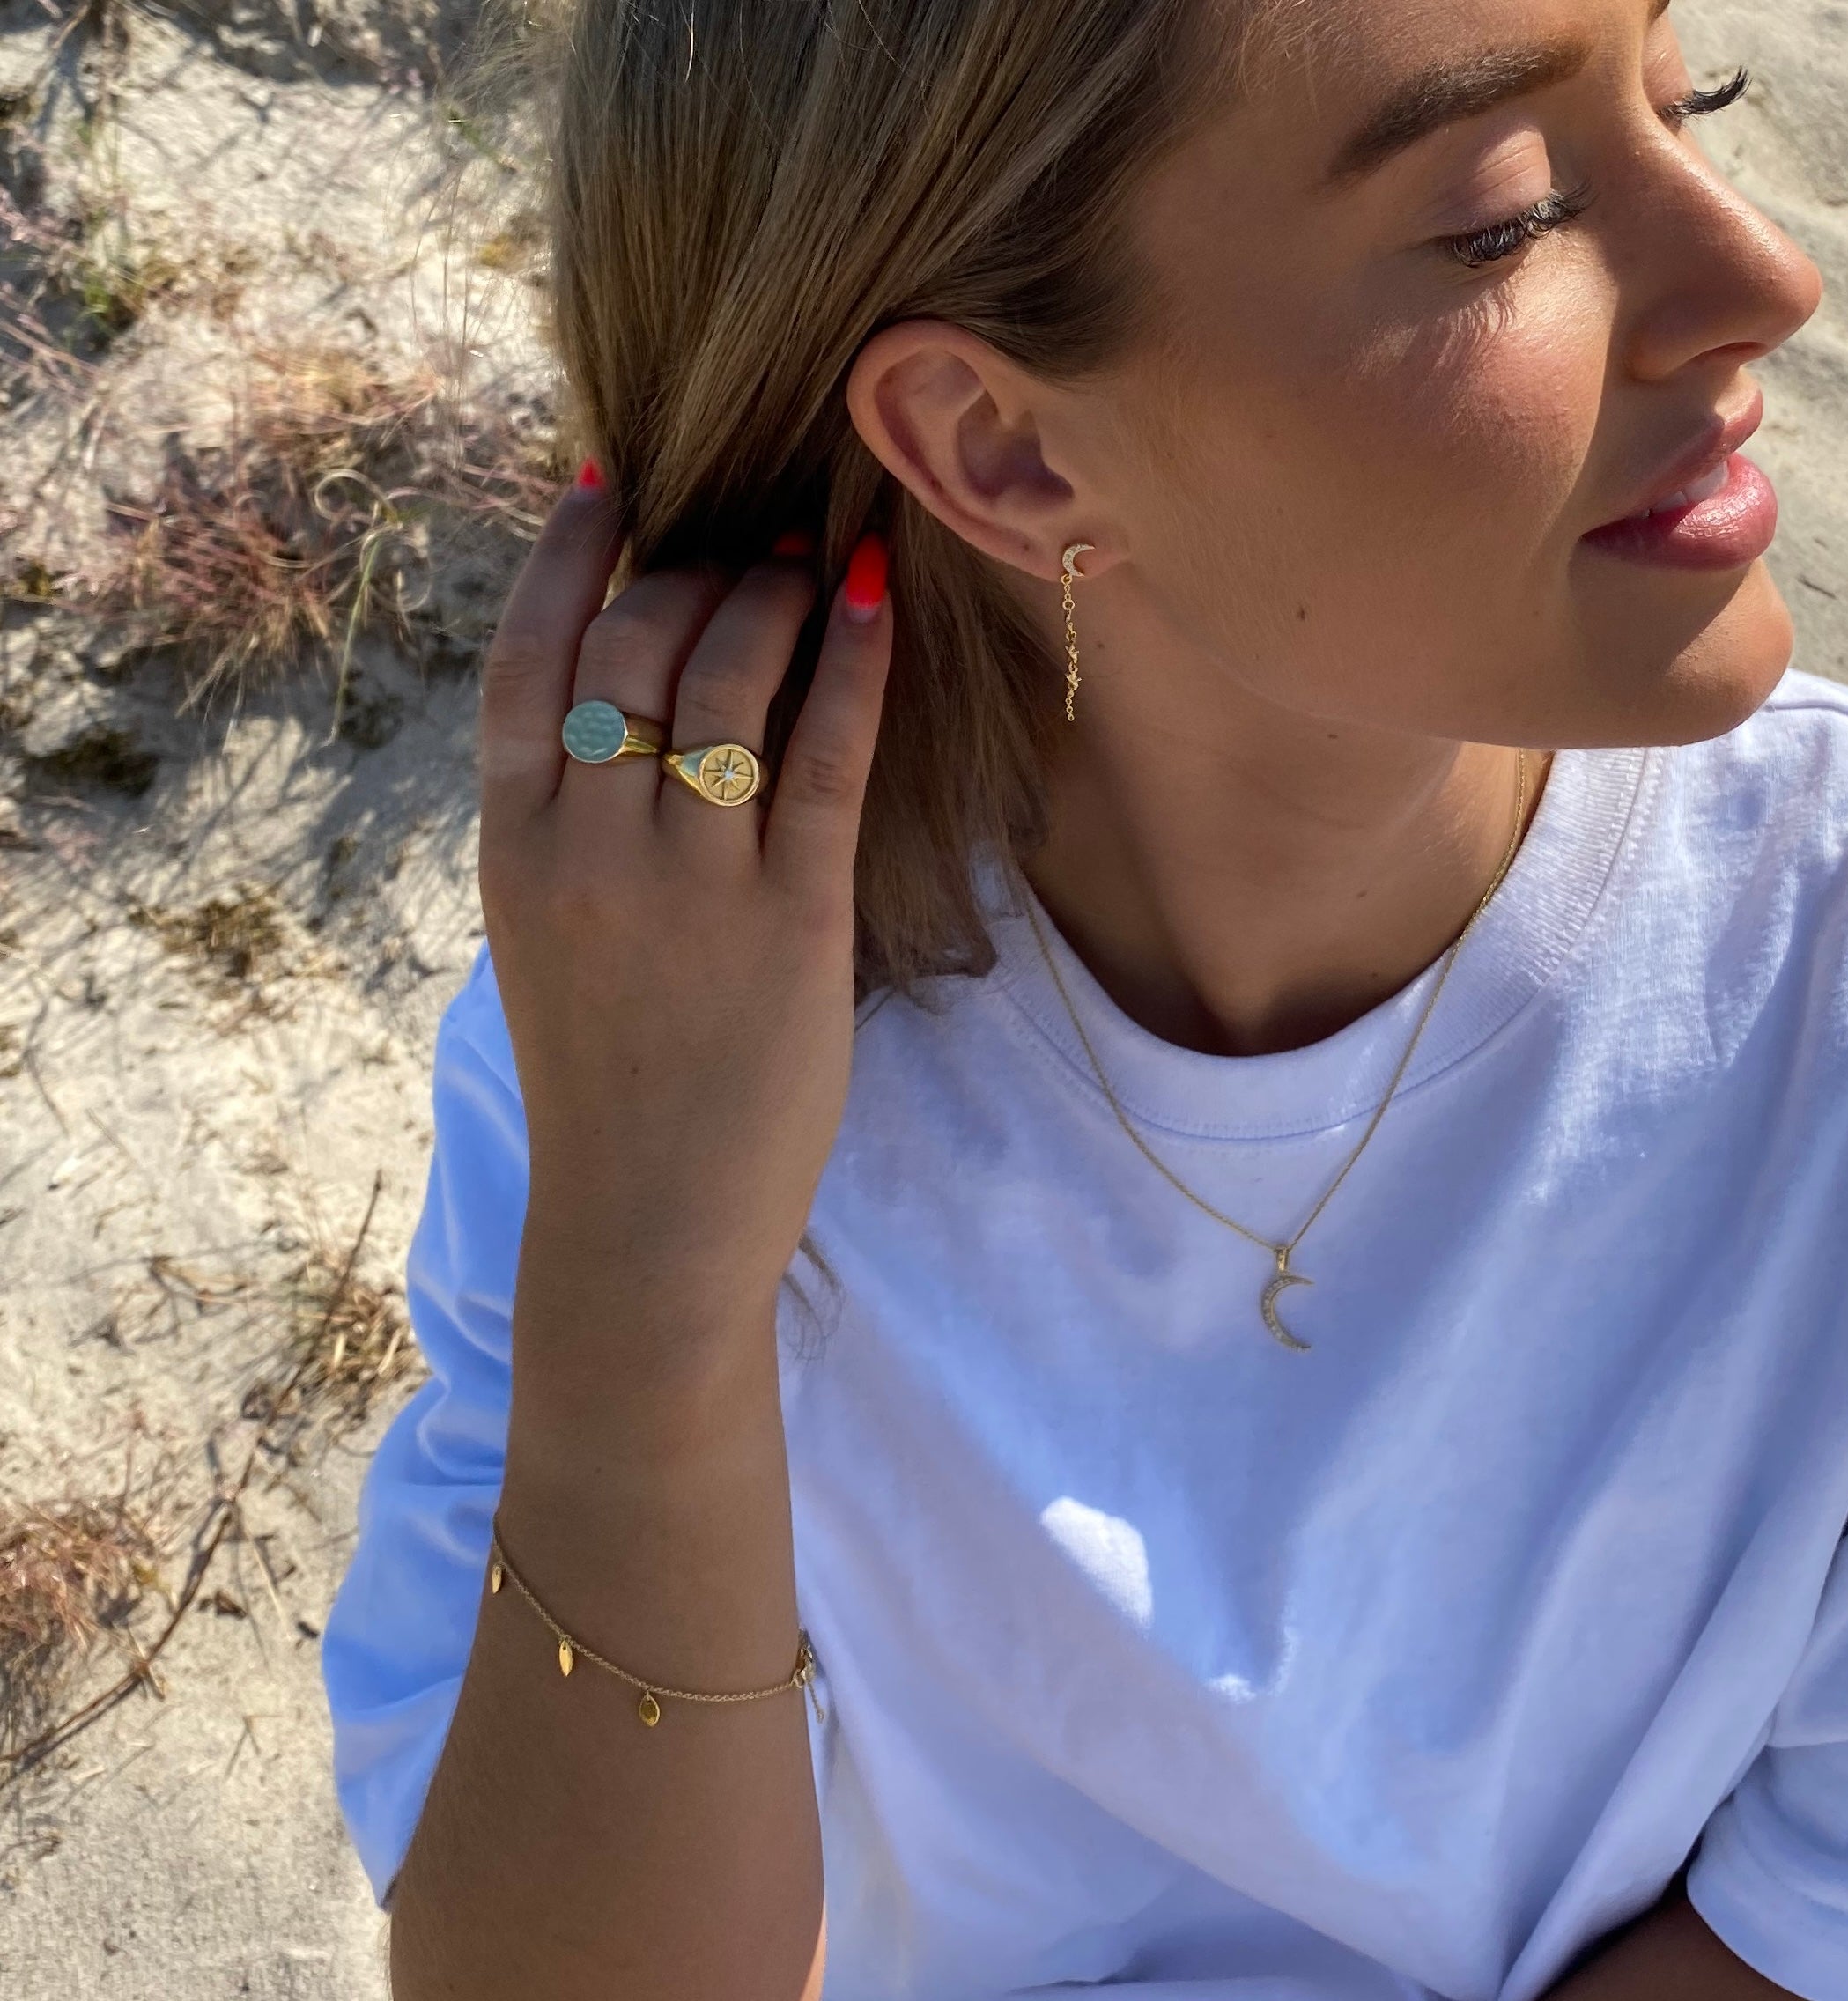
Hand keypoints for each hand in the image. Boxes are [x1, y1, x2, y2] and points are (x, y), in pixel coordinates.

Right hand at [476, 477, 889, 1422]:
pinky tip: (876, 605)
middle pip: (636, 648)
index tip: (609, 476)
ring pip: (729, 683)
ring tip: (814, 559)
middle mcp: (588, 845)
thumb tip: (627, 703)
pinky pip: (823, 759)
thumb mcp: (547, 940)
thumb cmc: (606, 1082)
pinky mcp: (789, 921)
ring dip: (775, 598)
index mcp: (513, 845)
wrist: (647, 1221)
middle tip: (755, 538)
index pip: (528, 658)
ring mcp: (687, 882)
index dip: (565, 555)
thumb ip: (569, 825)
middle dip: (699, 570)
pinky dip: (853, 668)